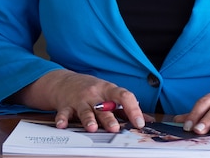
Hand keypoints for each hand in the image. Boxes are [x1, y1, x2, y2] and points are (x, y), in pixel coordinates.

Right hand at [15, 69, 147, 132]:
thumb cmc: (92, 89)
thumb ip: (126, 107)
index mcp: (109, 91)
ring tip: (92, 128)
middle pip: (104, 107)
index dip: (133, 109)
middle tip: (115, 128)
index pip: (124, 96)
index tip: (139, 122)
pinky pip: (64, 113)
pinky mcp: (66, 106)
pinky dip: (62, 119)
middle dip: (109, 118)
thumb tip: (148, 119)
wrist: (65, 81)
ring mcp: (80, 100)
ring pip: (85, 111)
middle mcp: (95, 95)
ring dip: (88, 120)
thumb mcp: (110, 93)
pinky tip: (62, 124)